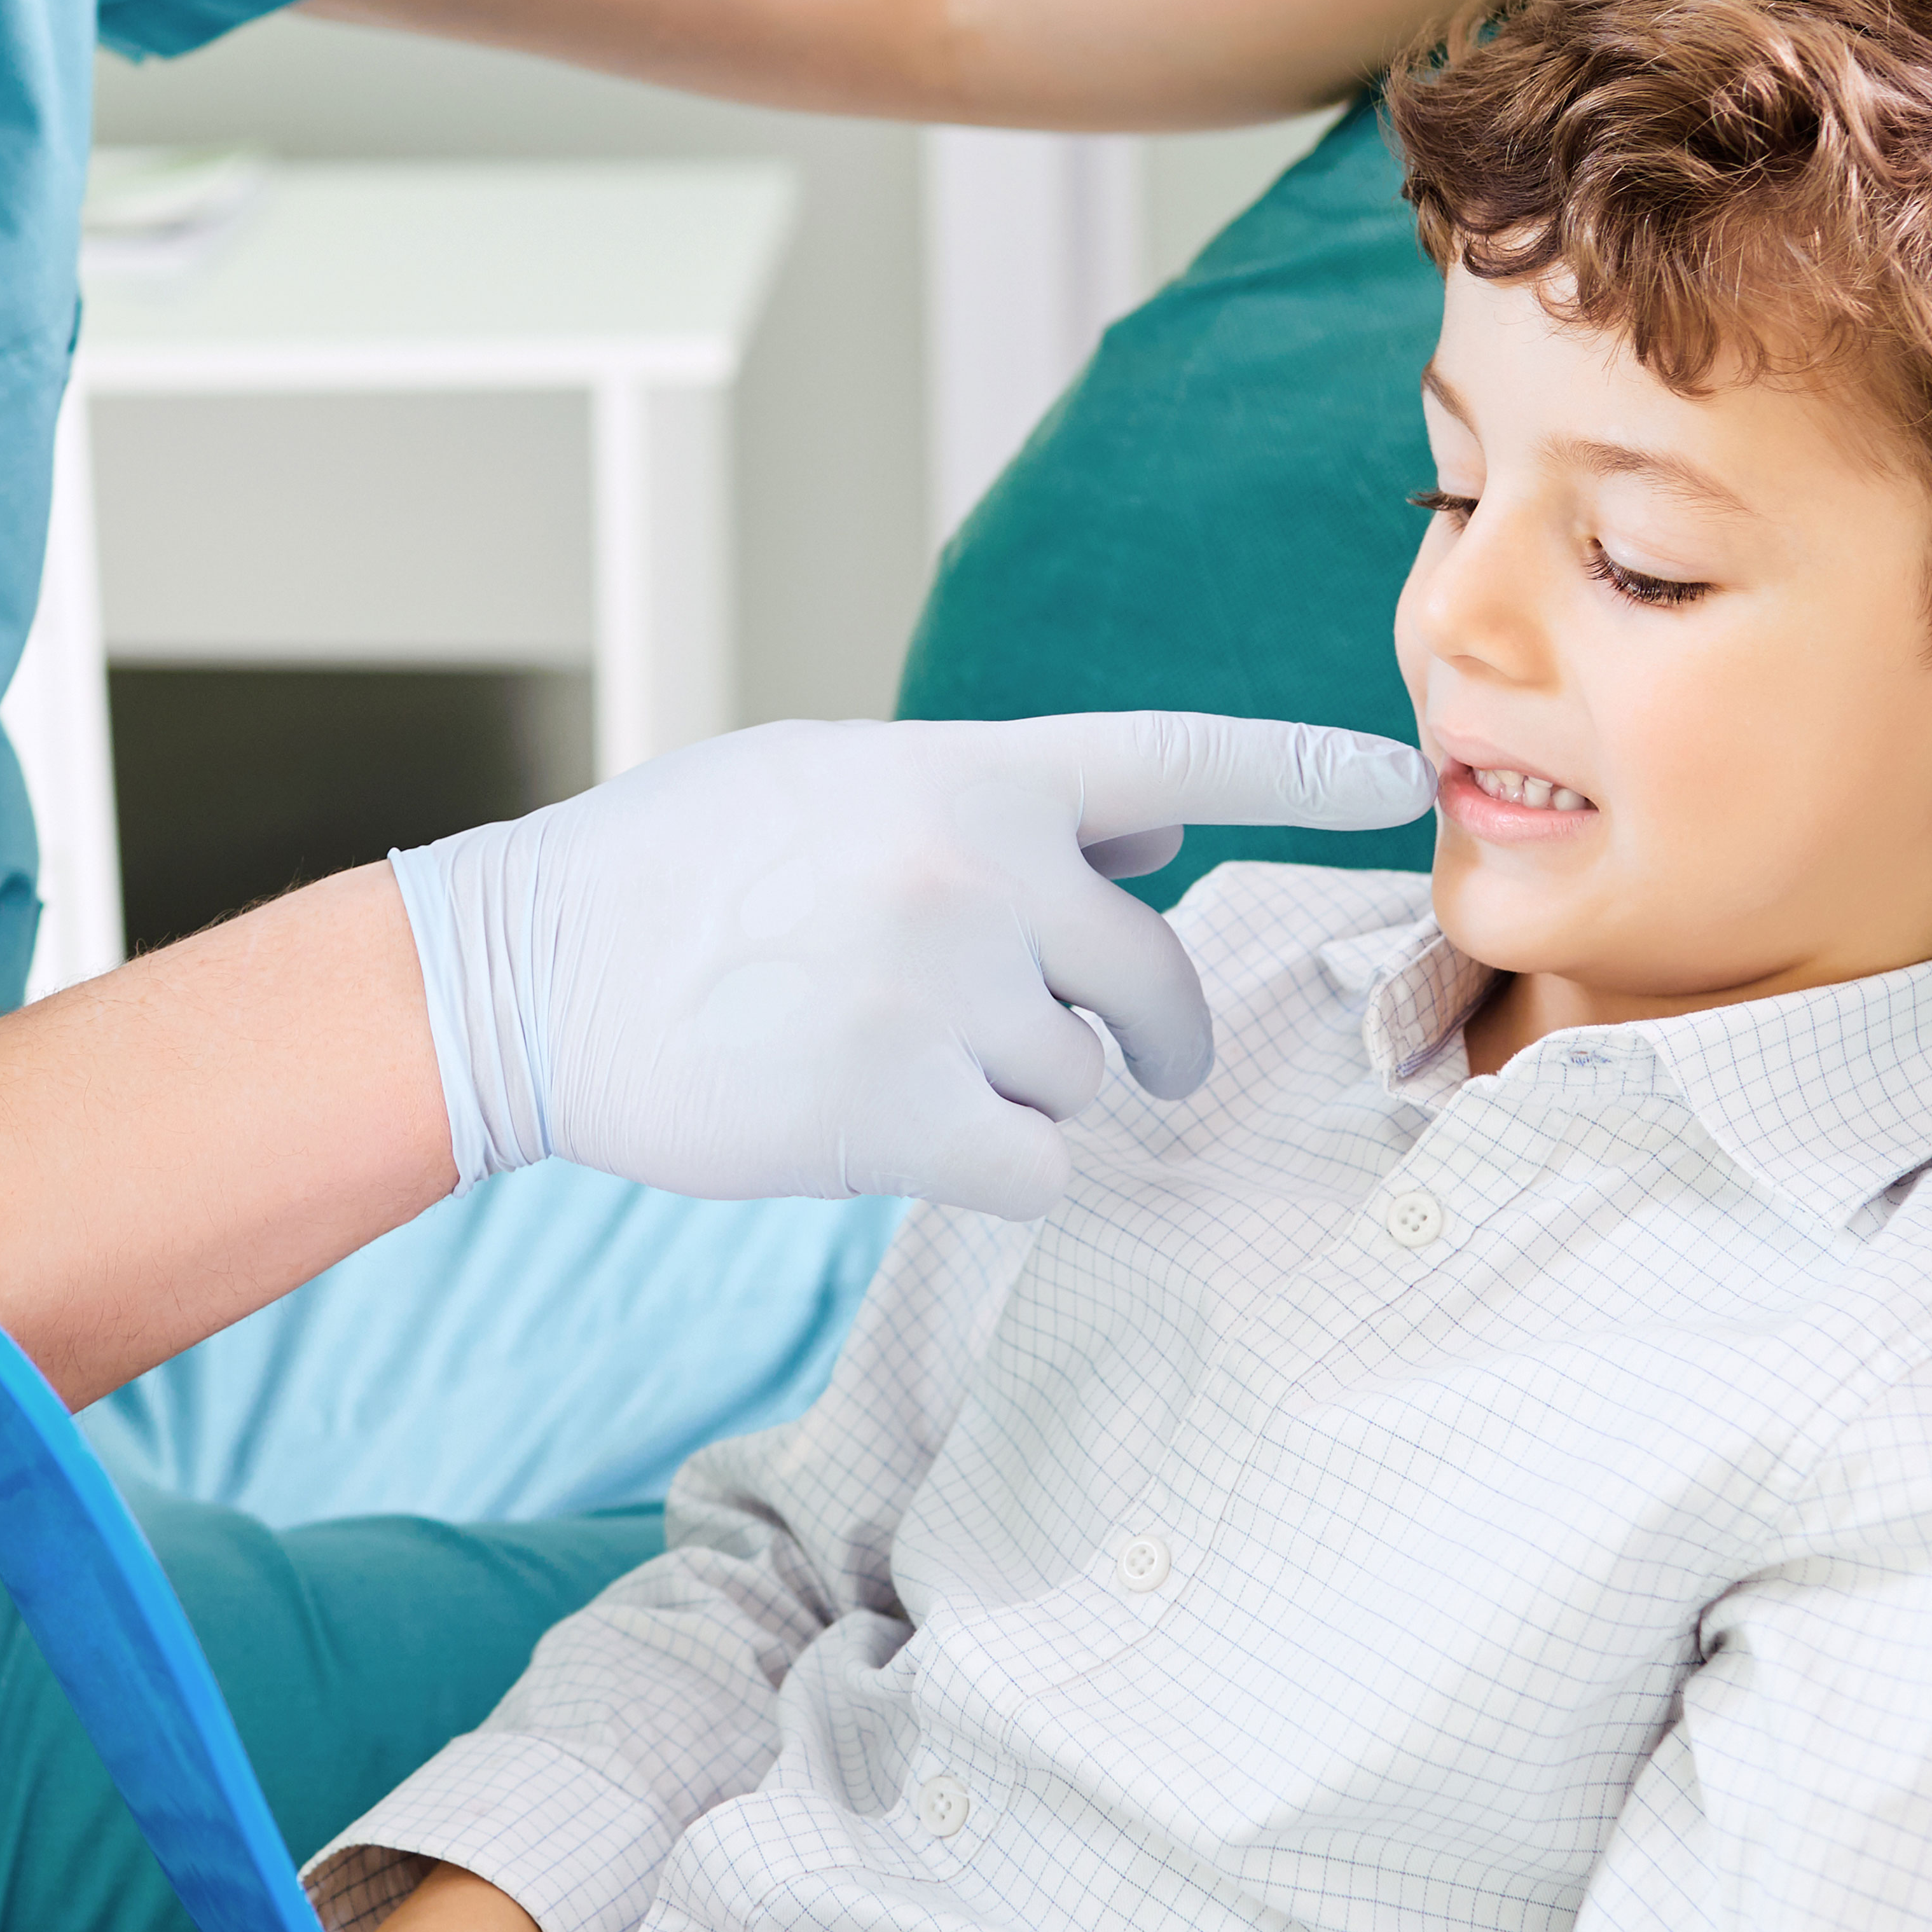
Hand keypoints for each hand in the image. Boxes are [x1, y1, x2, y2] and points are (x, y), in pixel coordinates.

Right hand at [389, 713, 1435, 1220]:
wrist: (528, 972)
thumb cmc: (677, 873)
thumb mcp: (834, 782)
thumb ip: (995, 803)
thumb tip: (1163, 835)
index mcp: (967, 774)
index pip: (1178, 759)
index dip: (1300, 769)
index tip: (1403, 775)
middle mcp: (978, 871)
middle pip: (1154, 975)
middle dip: (1152, 1029)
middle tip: (1134, 1059)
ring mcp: (944, 994)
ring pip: (1082, 1081)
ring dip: (1024, 1094)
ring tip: (901, 1064)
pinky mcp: (900, 1115)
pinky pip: (1036, 1170)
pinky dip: (999, 1172)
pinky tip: (909, 1139)